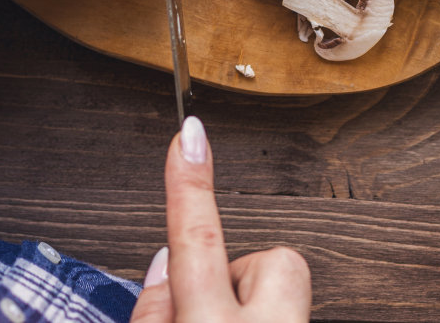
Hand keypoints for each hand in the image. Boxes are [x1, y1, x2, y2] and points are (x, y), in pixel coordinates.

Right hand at [131, 117, 311, 322]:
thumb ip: (154, 313)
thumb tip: (164, 269)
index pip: (197, 239)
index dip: (190, 182)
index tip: (191, 135)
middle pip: (268, 260)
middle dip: (239, 272)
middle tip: (206, 311)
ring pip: (280, 289)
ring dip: (249, 306)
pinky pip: (285, 312)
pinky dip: (259, 319)